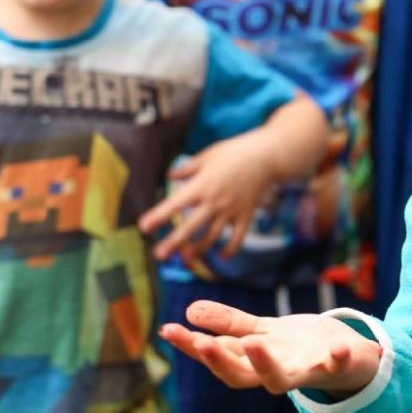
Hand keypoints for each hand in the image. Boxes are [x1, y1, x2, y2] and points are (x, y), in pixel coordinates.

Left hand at [139, 135, 279, 261]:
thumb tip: (170, 176)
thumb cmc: (235, 152)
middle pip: (191, 227)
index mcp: (202, 186)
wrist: (267, 156)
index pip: (175, 204)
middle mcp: (214, 202)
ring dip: (199, 250)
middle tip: (160, 255)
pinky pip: (237, 238)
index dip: (159, 216)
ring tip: (187, 261)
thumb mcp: (208, 155)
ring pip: (212, 237)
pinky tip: (221, 256)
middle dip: (174, 242)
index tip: (144, 227)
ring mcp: (231, 211)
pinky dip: (230, 250)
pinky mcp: (245, 215)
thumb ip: (187, 168)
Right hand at [159, 300, 382, 397]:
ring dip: (266, 365)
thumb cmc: (298, 347)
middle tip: (202, 344)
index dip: (192, 347)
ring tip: (254, 342)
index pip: (218, 357)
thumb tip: (188, 312)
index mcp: (254, 362)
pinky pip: (336, 366)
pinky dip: (336, 358)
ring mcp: (305, 372)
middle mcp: (275, 372)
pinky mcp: (336, 365)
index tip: (168, 330)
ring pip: (281, 380)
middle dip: (221, 362)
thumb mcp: (261, 332)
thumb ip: (228, 325)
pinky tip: (336, 347)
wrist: (348, 358)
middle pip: (242, 376)